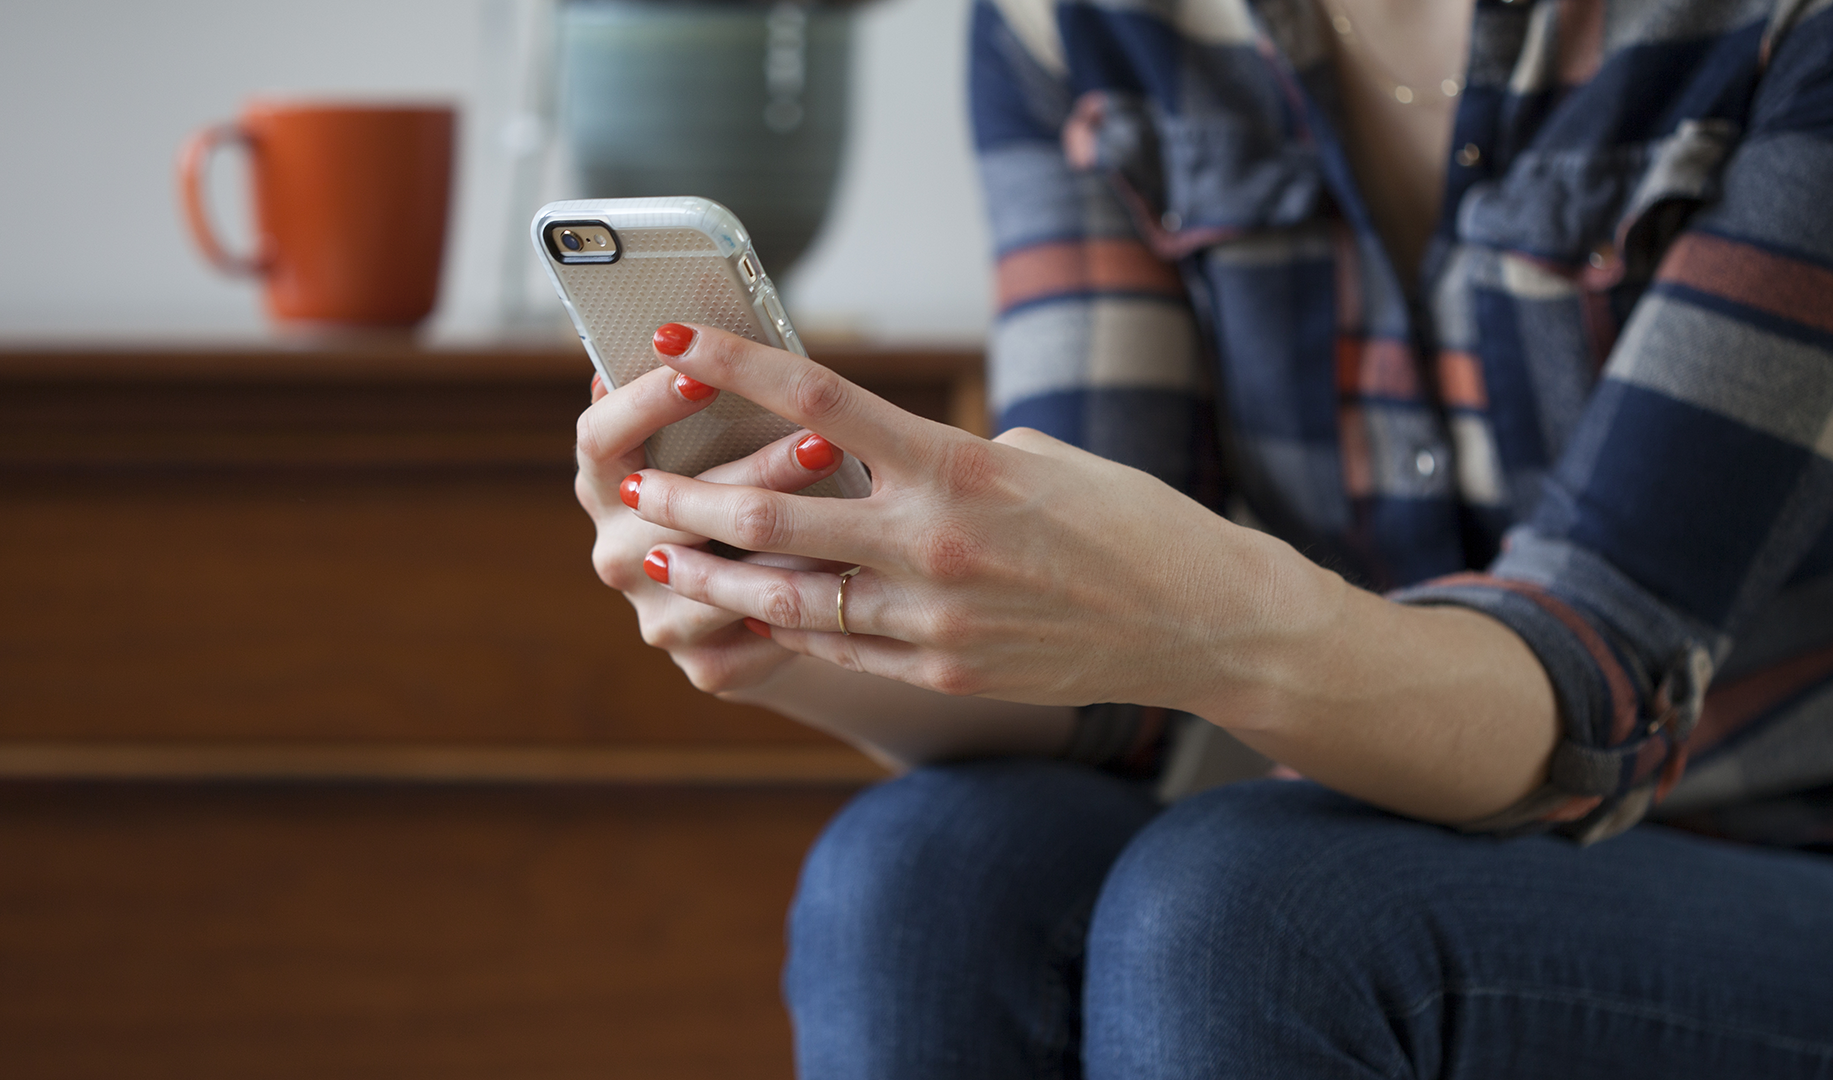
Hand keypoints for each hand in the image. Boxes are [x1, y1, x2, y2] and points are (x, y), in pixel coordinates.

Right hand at [574, 349, 852, 694]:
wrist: (776, 598)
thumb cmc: (752, 488)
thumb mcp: (725, 439)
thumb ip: (712, 397)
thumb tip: (712, 329)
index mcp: (605, 480)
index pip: (600, 435)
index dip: (645, 402)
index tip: (701, 369)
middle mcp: (616, 550)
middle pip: (672, 507)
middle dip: (756, 470)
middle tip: (822, 440)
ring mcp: (653, 612)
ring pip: (724, 577)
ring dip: (795, 542)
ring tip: (858, 514)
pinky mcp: (701, 665)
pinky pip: (760, 631)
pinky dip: (809, 602)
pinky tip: (854, 577)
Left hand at [622, 325, 1340, 714]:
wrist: (1198, 619)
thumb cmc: (1124, 518)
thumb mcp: (1037, 455)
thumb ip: (944, 456)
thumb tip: (881, 460)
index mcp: (958, 465)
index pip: (820, 398)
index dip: (735, 363)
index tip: (674, 335)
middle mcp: (935, 543)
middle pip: (775, 518)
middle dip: (690, 502)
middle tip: (633, 488)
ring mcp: (935, 620)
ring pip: (790, 601)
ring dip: (715, 578)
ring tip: (663, 562)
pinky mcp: (944, 672)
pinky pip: (841, 647)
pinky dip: (785, 624)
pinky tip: (747, 609)